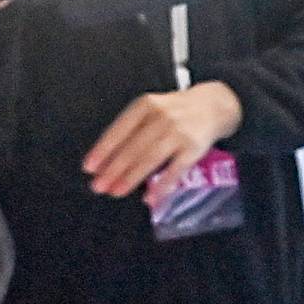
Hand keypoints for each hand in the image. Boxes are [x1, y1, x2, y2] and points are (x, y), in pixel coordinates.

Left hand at [85, 81, 243, 201]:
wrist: (214, 105)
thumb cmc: (176, 111)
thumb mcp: (152, 109)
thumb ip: (133, 130)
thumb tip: (109, 162)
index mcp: (146, 106)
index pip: (119, 129)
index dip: (103, 150)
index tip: (89, 168)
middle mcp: (161, 117)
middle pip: (133, 146)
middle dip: (113, 169)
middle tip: (98, 186)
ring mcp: (179, 132)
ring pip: (151, 158)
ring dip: (132, 177)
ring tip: (117, 191)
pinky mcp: (194, 147)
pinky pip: (176, 169)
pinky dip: (163, 185)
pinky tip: (151, 198)